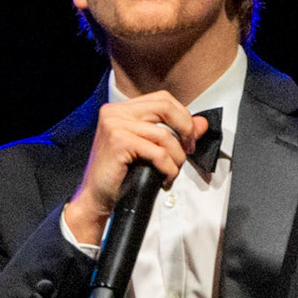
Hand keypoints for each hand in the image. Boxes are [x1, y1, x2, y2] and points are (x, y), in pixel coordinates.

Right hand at [62, 92, 204, 245]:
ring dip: (176, 157)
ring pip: (164, 134)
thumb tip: (202, 123)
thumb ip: (175, 133)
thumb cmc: (120, 175)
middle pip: (165, 107)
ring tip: (172, 171)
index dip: (183, 117)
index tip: (188, 139)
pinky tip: (164, 178)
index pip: (162, 99)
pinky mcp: (118, 141)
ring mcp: (115, 125)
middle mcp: (116, 112)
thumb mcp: (150, 150)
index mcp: (121, 109)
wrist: (95, 198)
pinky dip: (168, 168)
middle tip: (188, 151)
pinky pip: (157, 152)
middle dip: (185, 130)